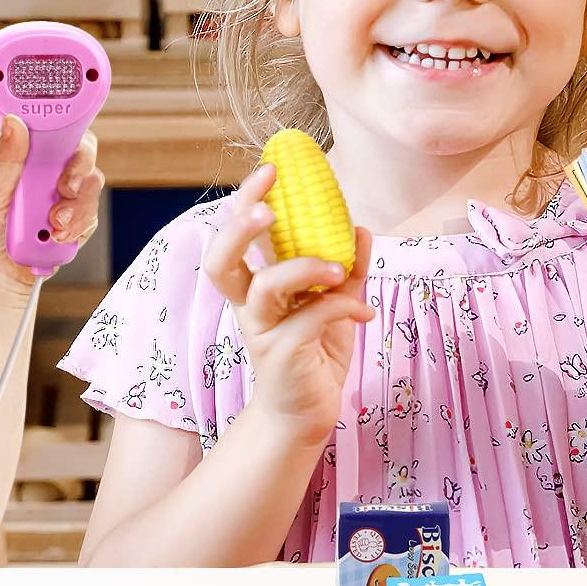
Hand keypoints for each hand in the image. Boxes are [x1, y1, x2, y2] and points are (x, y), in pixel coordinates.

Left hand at [0, 114, 103, 306]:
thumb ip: (5, 163)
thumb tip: (15, 124)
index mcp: (14, 160)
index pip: (48, 132)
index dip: (64, 133)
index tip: (64, 150)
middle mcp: (38, 176)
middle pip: (78, 155)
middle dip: (77, 174)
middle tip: (64, 190)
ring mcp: (56, 201)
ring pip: (89, 187)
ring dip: (77, 207)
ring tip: (53, 227)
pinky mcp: (69, 226)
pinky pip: (89, 218)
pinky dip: (77, 229)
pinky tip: (56, 240)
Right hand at [203, 161, 374, 445]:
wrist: (307, 416)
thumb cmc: (315, 356)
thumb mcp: (335, 305)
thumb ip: (346, 267)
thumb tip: (360, 227)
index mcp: (256, 288)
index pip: (236, 238)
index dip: (245, 202)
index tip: (269, 170)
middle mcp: (250, 307)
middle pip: (221, 260)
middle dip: (240, 227)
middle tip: (269, 207)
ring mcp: (262, 332)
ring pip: (265, 288)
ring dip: (303, 268)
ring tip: (338, 269)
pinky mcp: (282, 356)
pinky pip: (311, 319)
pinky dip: (344, 307)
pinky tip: (365, 312)